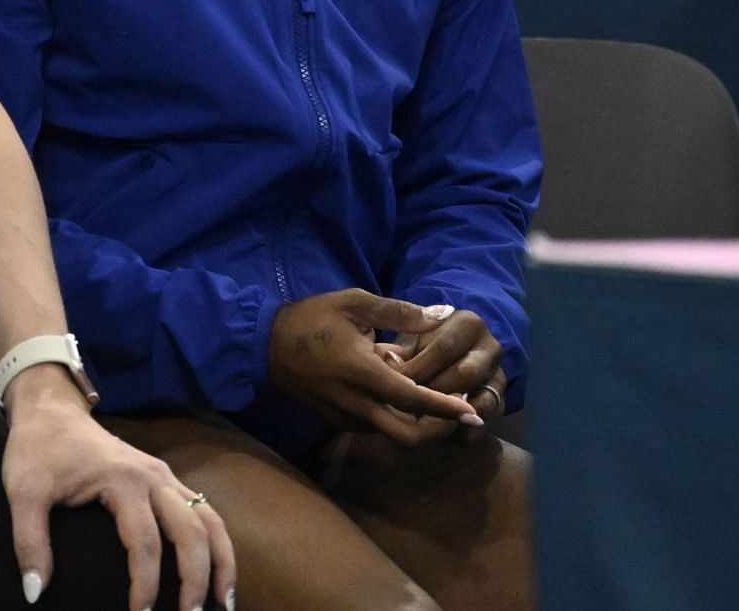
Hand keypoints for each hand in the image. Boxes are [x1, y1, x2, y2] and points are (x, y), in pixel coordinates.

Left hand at [1, 367, 235, 610]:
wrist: (51, 409)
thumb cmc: (38, 450)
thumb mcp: (23, 493)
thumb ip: (29, 543)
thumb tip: (34, 592)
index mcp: (123, 480)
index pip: (145, 542)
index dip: (146, 584)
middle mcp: (153, 477)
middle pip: (191, 532)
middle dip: (196, 579)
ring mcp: (165, 475)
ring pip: (209, 519)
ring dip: (221, 560)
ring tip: (224, 602)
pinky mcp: (166, 478)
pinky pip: (204, 510)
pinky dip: (216, 542)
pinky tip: (217, 571)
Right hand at [267, 289, 482, 447]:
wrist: (264, 346)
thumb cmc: (311, 318)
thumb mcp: (355, 303)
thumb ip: (401, 311)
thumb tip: (443, 314)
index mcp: (362, 373)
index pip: (414, 400)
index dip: (447, 409)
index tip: (474, 414)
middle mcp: (356, 404)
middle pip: (408, 437)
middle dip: (440, 430)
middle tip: (462, 414)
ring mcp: (346, 418)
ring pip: (394, 436)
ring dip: (420, 425)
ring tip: (440, 401)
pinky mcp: (339, 422)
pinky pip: (378, 429)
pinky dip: (399, 420)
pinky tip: (408, 398)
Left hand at [386, 309, 507, 446]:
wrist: (446, 360)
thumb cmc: (419, 347)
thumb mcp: (409, 340)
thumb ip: (400, 349)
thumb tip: (388, 360)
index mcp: (468, 323)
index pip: (445, 347)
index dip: (418, 367)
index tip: (392, 382)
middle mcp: (492, 348)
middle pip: (466, 375)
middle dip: (434, 393)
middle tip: (407, 405)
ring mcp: (499, 377)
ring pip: (482, 402)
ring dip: (452, 416)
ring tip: (422, 423)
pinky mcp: (501, 404)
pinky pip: (486, 424)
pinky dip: (462, 433)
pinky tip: (438, 436)